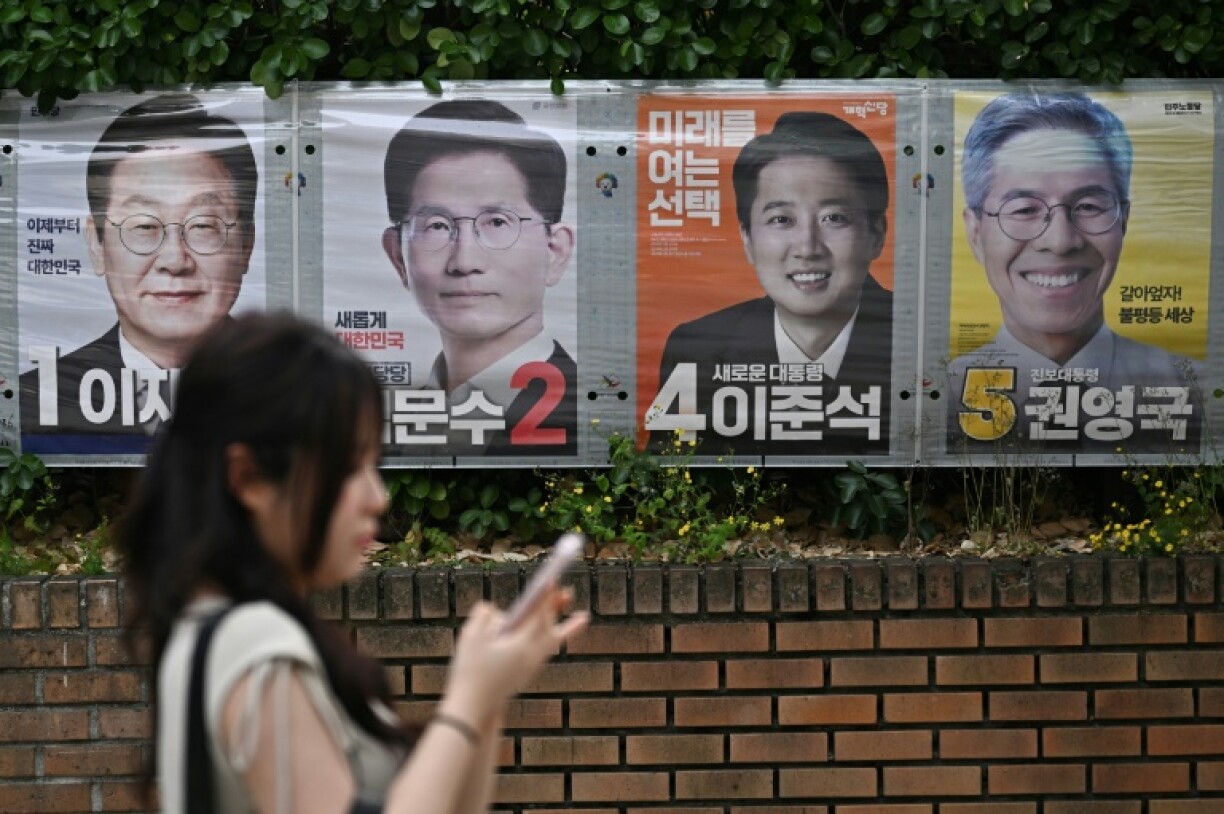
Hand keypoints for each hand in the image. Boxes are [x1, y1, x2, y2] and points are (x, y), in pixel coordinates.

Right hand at [439, 585, 588, 727]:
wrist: (473, 710)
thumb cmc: (469, 672)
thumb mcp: (470, 637)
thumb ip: (484, 616)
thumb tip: (494, 609)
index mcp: (520, 645)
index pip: (538, 614)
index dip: (545, 596)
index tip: (552, 580)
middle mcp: (531, 656)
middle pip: (551, 628)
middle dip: (558, 608)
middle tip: (568, 592)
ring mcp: (530, 667)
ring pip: (553, 642)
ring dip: (567, 628)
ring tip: (583, 617)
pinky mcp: (526, 675)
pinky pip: (544, 652)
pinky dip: (551, 641)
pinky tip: (552, 637)